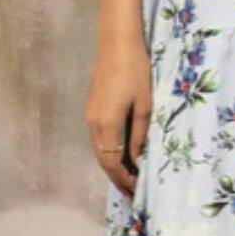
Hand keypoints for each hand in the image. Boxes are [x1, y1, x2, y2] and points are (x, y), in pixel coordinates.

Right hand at [85, 37, 152, 198]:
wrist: (117, 42)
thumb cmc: (135, 71)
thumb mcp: (144, 105)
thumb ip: (139, 134)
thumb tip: (138, 159)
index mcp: (106, 125)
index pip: (112, 163)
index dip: (124, 180)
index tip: (137, 191)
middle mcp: (93, 123)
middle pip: (103, 159)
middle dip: (117, 178)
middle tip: (132, 193)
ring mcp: (90, 115)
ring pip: (99, 150)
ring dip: (113, 165)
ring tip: (129, 178)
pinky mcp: (92, 108)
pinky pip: (99, 138)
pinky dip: (110, 151)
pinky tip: (122, 155)